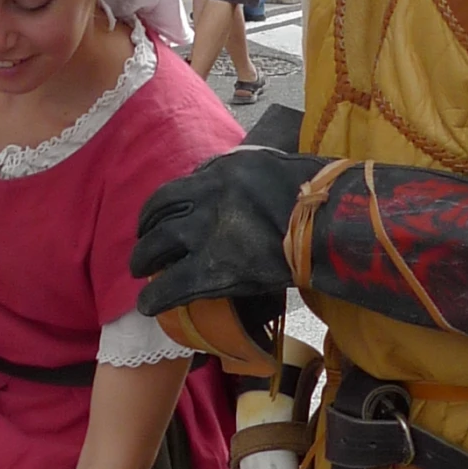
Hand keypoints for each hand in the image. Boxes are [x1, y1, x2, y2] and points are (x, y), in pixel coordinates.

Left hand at [132, 146, 329, 317]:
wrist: (327, 220)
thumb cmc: (308, 189)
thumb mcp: (263, 162)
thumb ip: (232, 170)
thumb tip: (210, 176)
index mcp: (215, 174)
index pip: (169, 193)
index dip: (154, 212)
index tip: (153, 222)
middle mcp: (203, 201)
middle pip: (157, 219)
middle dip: (144, 236)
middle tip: (144, 250)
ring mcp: (206, 236)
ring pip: (156, 249)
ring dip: (143, 262)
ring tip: (141, 273)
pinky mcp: (215, 271)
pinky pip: (172, 286)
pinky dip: (155, 297)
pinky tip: (148, 306)